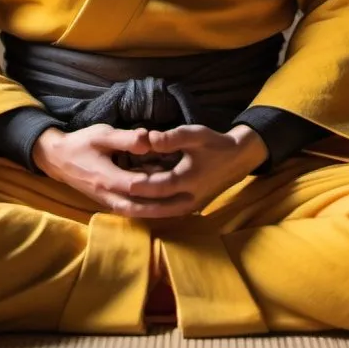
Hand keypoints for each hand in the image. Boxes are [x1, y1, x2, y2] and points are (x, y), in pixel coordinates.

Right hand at [32, 124, 198, 218]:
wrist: (57, 158)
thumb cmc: (81, 143)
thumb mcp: (103, 134)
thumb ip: (126, 139)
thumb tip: (149, 140)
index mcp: (107, 177)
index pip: (138, 186)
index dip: (160, 186)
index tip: (181, 182)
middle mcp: (108, 195)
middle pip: (141, 208)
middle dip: (166, 208)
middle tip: (190, 203)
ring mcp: (107, 202)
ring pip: (137, 213)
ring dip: (159, 213)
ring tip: (182, 209)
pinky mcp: (107, 203)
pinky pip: (130, 211)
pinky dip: (148, 211)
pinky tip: (163, 207)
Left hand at [127, 124, 268, 216]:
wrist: (238, 160)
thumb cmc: (215, 144)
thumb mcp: (196, 135)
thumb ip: (172, 138)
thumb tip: (149, 139)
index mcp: (187, 181)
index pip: (155, 187)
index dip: (135, 185)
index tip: (115, 182)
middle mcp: (187, 199)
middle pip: (154, 207)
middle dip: (133, 204)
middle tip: (110, 199)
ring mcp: (190, 207)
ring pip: (160, 212)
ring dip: (140, 208)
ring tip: (118, 204)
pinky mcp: (190, 208)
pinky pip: (167, 210)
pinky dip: (152, 207)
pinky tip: (136, 202)